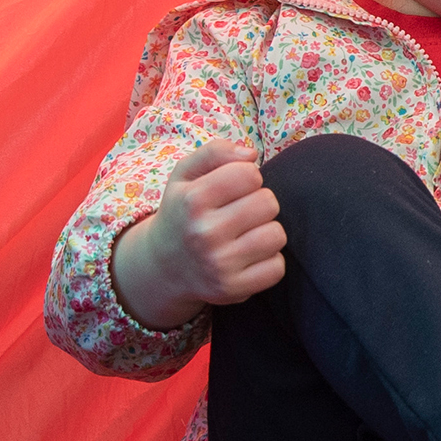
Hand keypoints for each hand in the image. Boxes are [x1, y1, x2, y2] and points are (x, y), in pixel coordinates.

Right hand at [110, 138, 284, 331]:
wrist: (163, 266)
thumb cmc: (183, 211)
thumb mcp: (185, 174)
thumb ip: (216, 151)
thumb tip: (251, 154)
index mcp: (193, 200)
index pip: (250, 174)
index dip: (248, 177)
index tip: (235, 188)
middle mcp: (204, 233)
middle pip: (269, 203)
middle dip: (260, 203)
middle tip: (241, 212)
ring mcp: (219, 264)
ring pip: (277, 235)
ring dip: (267, 231)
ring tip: (246, 234)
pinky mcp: (233, 289)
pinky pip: (277, 267)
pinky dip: (269, 261)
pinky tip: (248, 256)